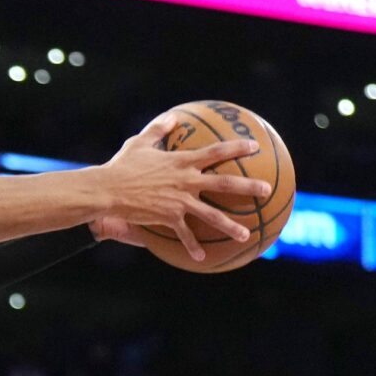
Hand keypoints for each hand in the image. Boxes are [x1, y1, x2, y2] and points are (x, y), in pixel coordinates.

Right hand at [95, 118, 259, 263]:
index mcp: (182, 161)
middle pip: (224, 183)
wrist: (109, 190)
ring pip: (211, 215)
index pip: (216, 152)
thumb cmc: (122, 165)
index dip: (237, 148)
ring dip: (230, 225)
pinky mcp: (169, 218)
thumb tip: (172, 117)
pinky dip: (192, 246)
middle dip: (248, 186)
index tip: (255, 147)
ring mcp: (179, 201)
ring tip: (247, 235)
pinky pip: (184, 234)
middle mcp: (186, 181)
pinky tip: (202, 257)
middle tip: (267, 190)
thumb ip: (158, 130)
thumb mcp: (139, 142)